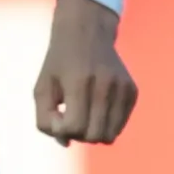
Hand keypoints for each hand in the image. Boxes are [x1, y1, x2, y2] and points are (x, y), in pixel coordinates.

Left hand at [33, 0, 137, 145]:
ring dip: (93, 132)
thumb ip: (45, 119)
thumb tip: (66, 141)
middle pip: (95, 136)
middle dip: (79, 135)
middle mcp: (106, 85)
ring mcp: (123, 88)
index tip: (58, 115)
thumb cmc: (59, 63)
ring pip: (110, 135)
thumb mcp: (41, 88)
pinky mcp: (132, 91)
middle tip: (71, 117)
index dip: (62, 130)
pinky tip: (97, 108)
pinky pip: (120, 125)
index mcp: (79, 82)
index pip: (75, 127)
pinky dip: (106, 123)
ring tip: (84, 115)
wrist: (86, 32)